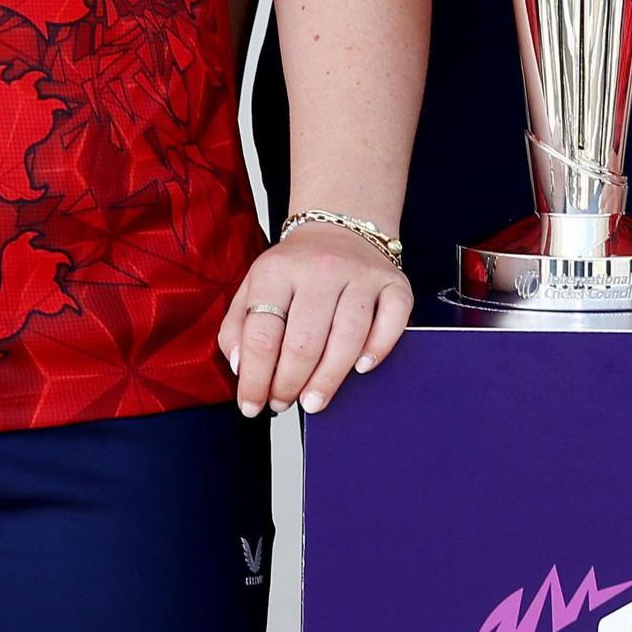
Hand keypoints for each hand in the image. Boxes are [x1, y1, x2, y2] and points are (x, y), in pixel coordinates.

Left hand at [222, 220, 413, 415]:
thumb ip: (237, 327)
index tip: (252, 405)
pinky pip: (393, 320)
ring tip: (313, 401)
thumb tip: (242, 368)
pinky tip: (362, 368)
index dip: (255, 378)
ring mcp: (361, 274)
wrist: (338, 227)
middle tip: (283, 404)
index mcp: (277, 270)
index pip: (262, 334)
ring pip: (348, 336)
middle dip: (290, 383)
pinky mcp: (394, 282)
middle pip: (304, 341)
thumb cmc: (295, 269)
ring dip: (328, 378)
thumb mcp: (253, 287)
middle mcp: (320, 268)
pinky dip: (378, 348)